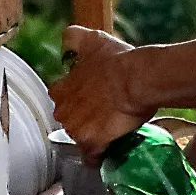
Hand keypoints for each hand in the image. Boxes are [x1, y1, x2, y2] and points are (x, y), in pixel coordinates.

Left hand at [48, 25, 150, 161]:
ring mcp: (76, 129)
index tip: (86, 98)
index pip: (58, 97)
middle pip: (68, 120)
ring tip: (108, 132)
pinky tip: (107, 153)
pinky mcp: (91, 144)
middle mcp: (64, 111)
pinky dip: (97, 157)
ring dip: (90, 137)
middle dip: (81, 119)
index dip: (73, 98)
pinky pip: (90, 158)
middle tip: (101, 114)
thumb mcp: (93, 40)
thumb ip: (74, 38)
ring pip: (78, 138)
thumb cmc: (117, 61)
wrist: (137, 79)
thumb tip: (66, 37)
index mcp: (61, 90)